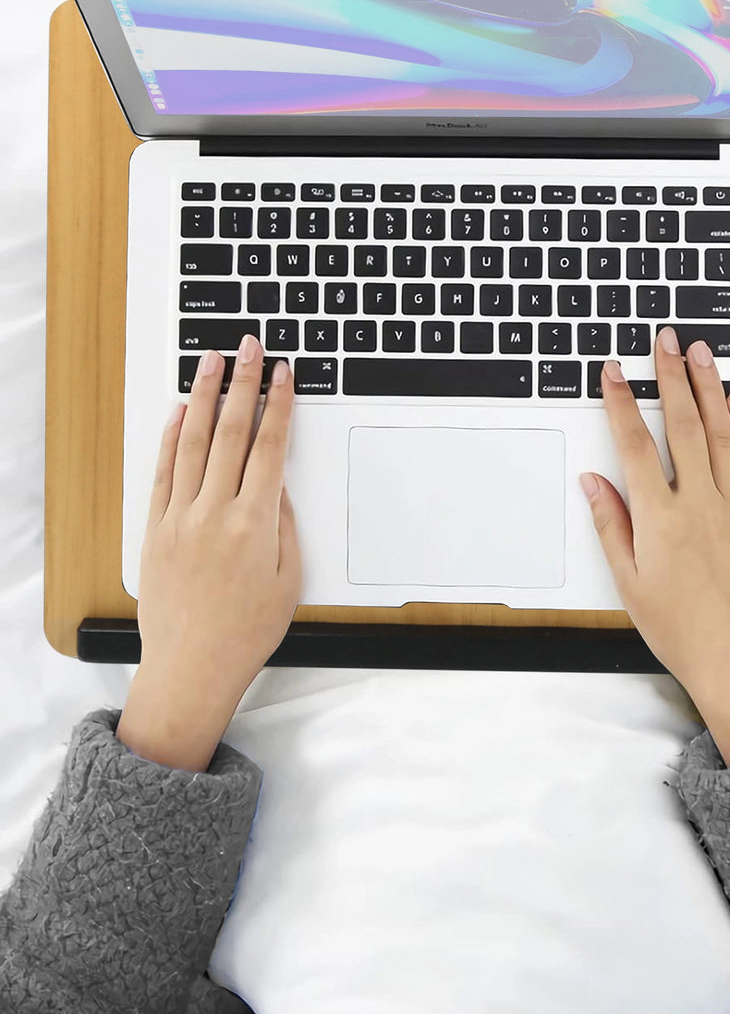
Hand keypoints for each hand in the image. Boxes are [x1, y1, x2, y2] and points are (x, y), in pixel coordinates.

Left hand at [117, 337, 300, 771]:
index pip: (270, 447)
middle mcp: (214, 512)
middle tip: (249, 347)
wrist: (192, 666)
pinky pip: (163, 471)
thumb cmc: (247, 631)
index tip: (284, 374)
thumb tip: (278, 486)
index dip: (279, 405)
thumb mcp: (289, 578)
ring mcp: (180, 517)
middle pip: (232, 431)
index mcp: (255, 523)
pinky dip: (171, 437)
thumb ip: (285, 526)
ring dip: (205, 396)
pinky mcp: (156, 528)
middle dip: (243, 383)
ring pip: (194, 442)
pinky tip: (180, 412)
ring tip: (211, 361)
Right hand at [580, 327, 729, 766]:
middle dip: (672, 376)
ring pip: (723, 433)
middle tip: (666, 340)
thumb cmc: (681, 630)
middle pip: (683, 424)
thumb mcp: (629, 582)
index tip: (614, 371)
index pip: (635, 445)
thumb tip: (595, 483)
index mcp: (660, 519)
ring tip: (702, 353)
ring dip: (711, 388)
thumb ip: (612, 525)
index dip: (622, 402)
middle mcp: (700, 504)